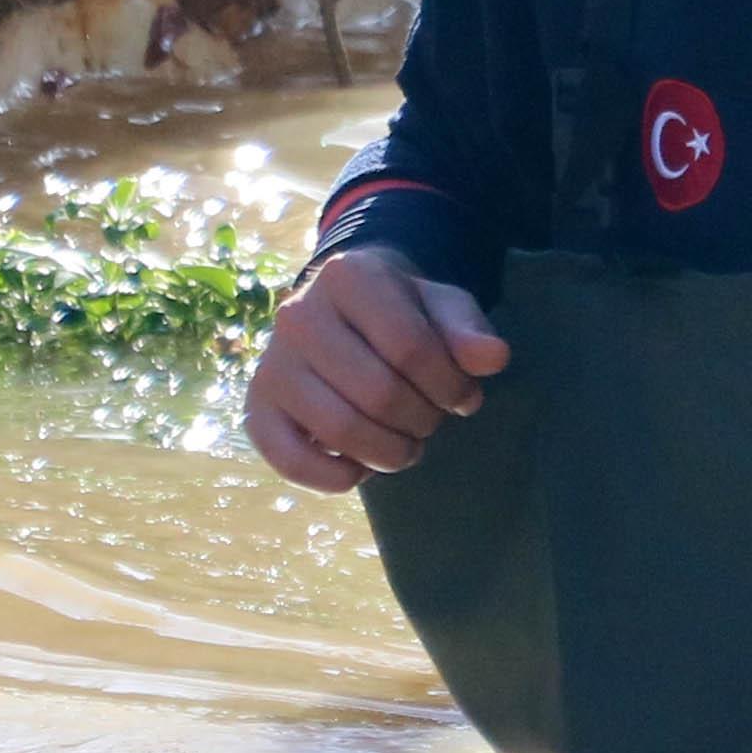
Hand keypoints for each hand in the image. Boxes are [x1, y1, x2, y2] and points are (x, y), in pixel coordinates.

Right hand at [246, 251, 507, 489]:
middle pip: (378, 393)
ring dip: (388, 453)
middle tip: (433, 422)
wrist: (341, 311)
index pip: (411, 347)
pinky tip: (361, 469)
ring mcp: (271, 363)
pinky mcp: (257, 407)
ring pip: (340, 428)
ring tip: (408, 447)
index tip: (464, 397)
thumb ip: (467, 330)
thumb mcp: (442, 306)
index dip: (449, 385)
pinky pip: (289, 458)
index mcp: (348, 276)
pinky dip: (333, 476)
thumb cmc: (401, 311)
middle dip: (422, 421)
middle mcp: (298, 315)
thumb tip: (494, 358)